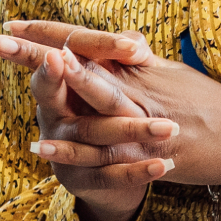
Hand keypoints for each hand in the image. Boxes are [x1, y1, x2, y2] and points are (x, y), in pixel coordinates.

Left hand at [0, 20, 220, 195]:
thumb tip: (126, 47)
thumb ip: (147, 66)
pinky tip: (43, 147)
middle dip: (37, 52)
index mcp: (144, 69)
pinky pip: (108, 148)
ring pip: (93, 97)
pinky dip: (73, 147)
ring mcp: (147, 117)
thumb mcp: (180, 78)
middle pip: (82, 63)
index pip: (91, 43)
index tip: (16, 24)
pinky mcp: (154, 150)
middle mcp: (141, 86)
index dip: (53, 33)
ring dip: (52, 85)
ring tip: (17, 76)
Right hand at [0, 28, 176, 220]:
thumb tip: (134, 40)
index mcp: (57, 88)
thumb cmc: (104, 118)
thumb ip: (117, 63)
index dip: (77, 49)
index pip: (59, 61)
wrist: (102, 176)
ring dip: (131, 130)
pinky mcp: (80, 180)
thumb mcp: (108, 87)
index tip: (87, 43)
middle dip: (84, 81)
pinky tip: (164, 165)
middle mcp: (53, 117)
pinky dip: (138, 171)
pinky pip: (110, 175)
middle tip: (112, 67)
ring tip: (167, 128)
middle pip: (65, 96)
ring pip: (94, 136)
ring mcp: (62, 151)